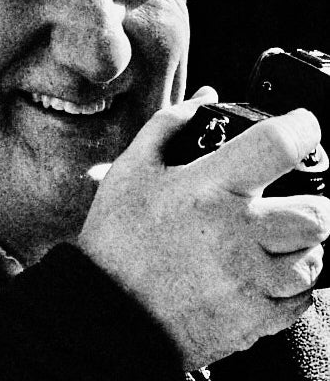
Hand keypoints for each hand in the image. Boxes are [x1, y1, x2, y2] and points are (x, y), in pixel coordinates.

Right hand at [78, 89, 329, 368]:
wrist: (108, 314)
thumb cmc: (117, 239)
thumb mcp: (133, 169)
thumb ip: (171, 124)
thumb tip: (206, 99)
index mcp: (211, 189)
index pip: (281, 145)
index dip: (303, 127)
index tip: (302, 128)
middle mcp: (240, 235)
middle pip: (318, 213)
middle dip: (312, 200)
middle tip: (287, 198)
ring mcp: (251, 281)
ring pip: (315, 259)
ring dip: (302, 244)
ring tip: (273, 237)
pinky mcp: (253, 320)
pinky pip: (301, 301)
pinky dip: (292, 284)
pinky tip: (263, 271)